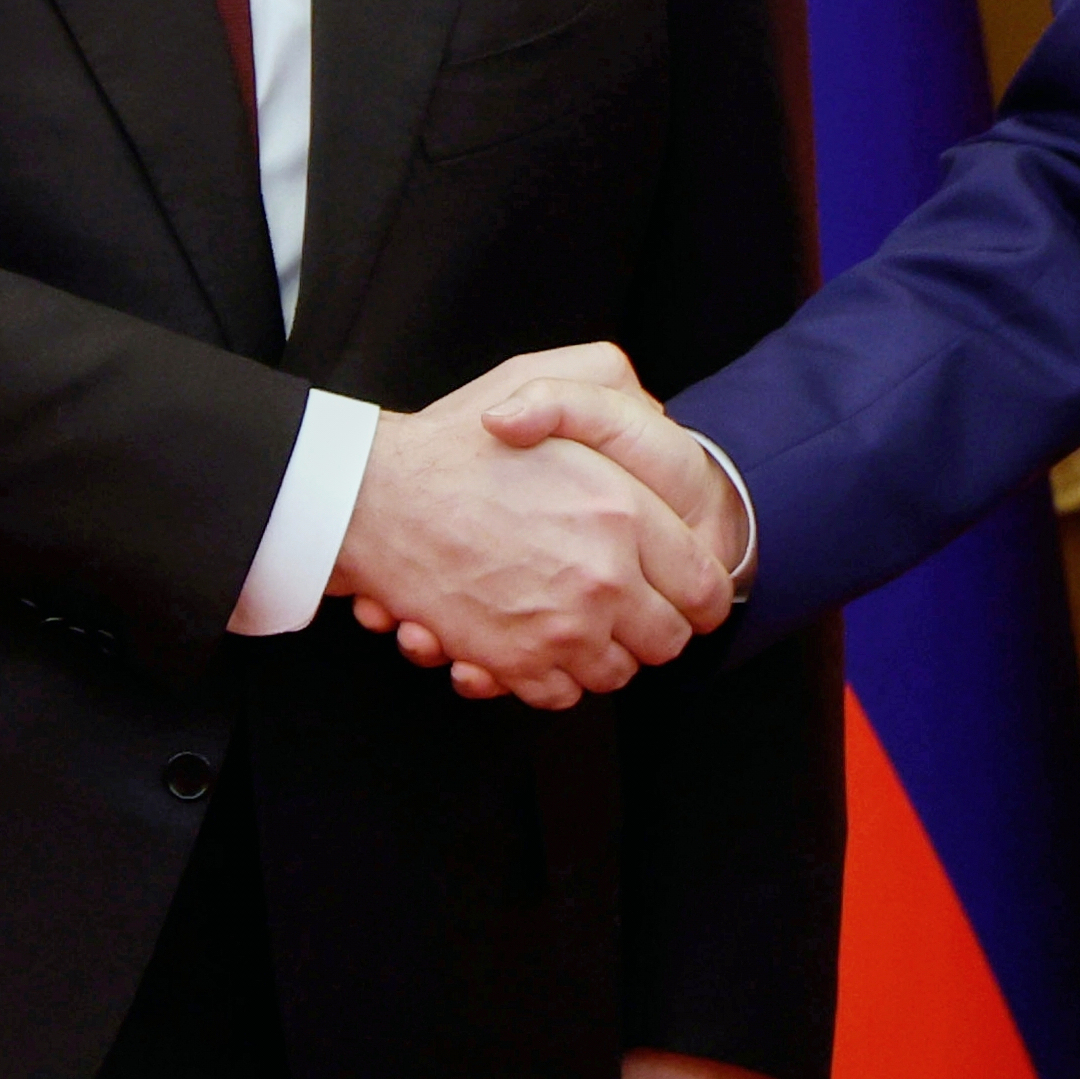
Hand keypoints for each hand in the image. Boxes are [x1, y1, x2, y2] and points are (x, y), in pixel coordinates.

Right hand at [329, 355, 732, 710]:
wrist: (376, 499)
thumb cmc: (456, 445)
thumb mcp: (546, 384)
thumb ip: (614, 398)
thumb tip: (657, 417)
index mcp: (624, 513)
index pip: (704, 585)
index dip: (700, 595)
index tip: (687, 595)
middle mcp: (603, 578)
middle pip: (667, 639)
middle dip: (655, 630)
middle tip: (633, 611)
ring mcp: (560, 628)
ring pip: (617, 672)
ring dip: (605, 654)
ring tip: (581, 622)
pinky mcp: (514, 662)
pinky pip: (562, 694)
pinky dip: (556, 677)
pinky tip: (540, 642)